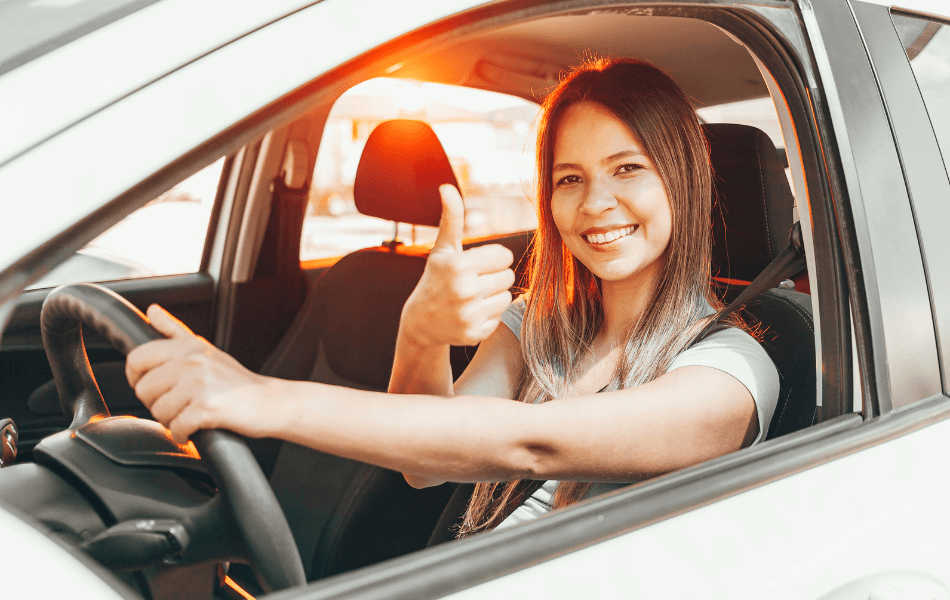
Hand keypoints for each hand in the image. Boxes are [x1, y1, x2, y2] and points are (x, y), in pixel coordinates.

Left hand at [126, 305, 270, 442]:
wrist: (270, 402)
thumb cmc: (237, 381)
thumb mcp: (206, 349)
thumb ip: (174, 331)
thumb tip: (152, 310)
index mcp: (188, 347)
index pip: (137, 358)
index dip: (137, 378)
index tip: (152, 388)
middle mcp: (192, 362)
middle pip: (144, 390)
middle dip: (157, 404)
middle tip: (179, 405)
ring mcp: (200, 385)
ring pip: (158, 411)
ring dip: (171, 421)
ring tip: (190, 415)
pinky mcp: (207, 409)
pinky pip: (176, 428)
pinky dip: (183, 434)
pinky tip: (194, 429)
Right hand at [401, 185, 514, 347]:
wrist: (421, 322)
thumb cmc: (436, 278)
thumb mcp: (443, 249)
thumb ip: (452, 218)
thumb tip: (446, 187)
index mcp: (459, 265)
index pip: (504, 255)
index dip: (492, 258)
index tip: (476, 264)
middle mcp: (465, 290)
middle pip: (509, 276)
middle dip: (494, 277)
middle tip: (474, 282)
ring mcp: (470, 315)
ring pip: (507, 297)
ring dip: (494, 296)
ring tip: (473, 298)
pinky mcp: (475, 334)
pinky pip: (499, 317)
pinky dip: (488, 316)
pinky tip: (470, 314)